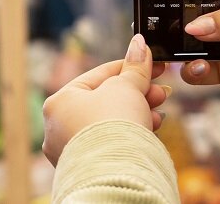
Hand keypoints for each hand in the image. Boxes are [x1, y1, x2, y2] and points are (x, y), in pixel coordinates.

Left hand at [42, 34, 169, 164]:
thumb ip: (135, 66)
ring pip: (111, 123)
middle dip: (138, 94)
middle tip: (160, 89)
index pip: (99, 75)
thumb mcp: (126, 87)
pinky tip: (149, 128)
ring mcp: (72, 150)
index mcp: (59, 101)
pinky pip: (112, 142)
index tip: (152, 62)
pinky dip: (130, 133)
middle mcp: (59, 127)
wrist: (115, 175)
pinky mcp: (88, 167)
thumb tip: (140, 44)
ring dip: (138, 113)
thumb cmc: (112, 126)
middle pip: (106, 100)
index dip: (130, 67)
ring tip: (158, 111)